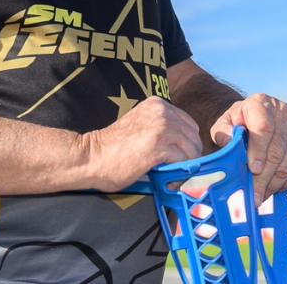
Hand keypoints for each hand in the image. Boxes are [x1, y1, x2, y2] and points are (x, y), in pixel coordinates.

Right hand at [80, 96, 202, 191]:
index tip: (179, 158)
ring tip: (171, 178)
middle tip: (176, 171)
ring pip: (191, 150)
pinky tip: (167, 180)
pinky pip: (183, 162)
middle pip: (193, 138)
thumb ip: (161, 129)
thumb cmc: (114, 148)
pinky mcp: (159, 146)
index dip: (187, 144)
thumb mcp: (141, 126)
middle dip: (189, 157)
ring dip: (185, 168)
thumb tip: (183, 147)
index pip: (189, 125)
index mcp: (157, 104)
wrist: (92, 157)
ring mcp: (162, 128)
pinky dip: (179, 175)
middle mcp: (162, 112)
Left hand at [209, 94, 286, 205]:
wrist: (254, 117)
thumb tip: (230, 145)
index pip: (264, 128)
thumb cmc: (237, 124)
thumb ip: (223, 134)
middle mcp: (282, 110)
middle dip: (265, 176)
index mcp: (259, 103)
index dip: (259, 151)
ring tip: (263, 194)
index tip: (253, 170)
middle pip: (277, 149)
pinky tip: (279, 187)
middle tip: (255, 195)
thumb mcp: (224, 125)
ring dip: (276, 182)